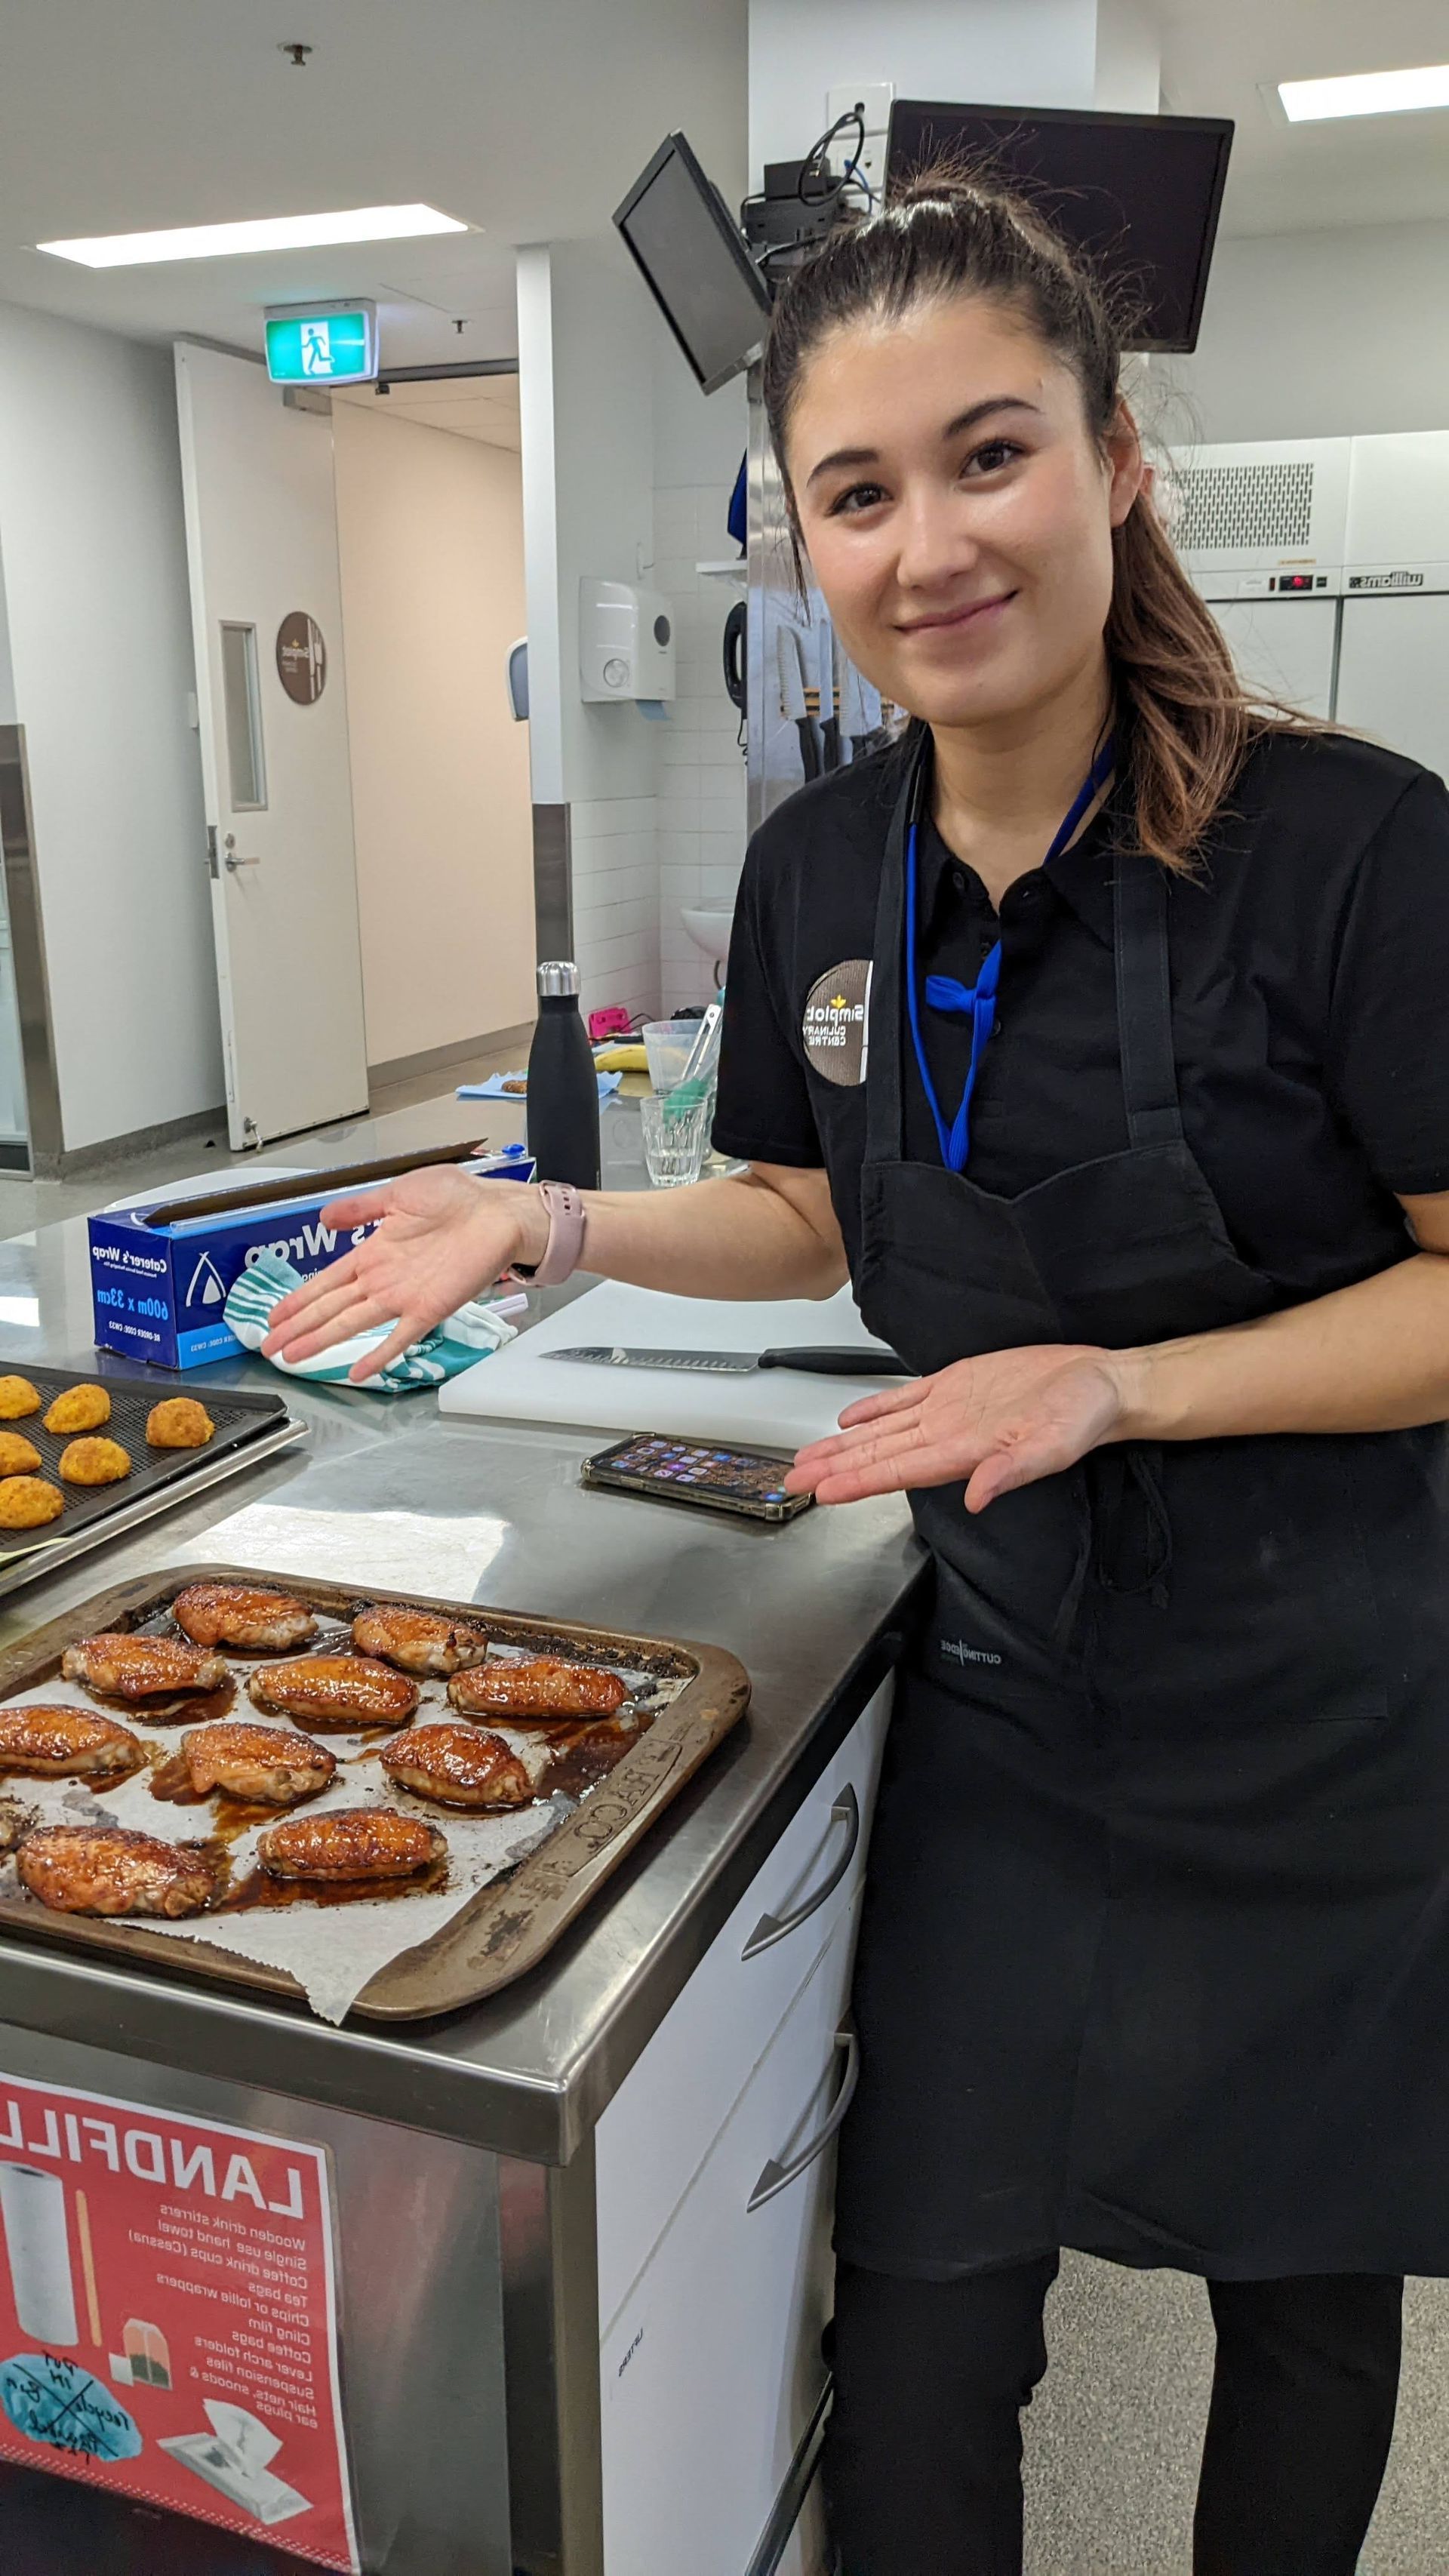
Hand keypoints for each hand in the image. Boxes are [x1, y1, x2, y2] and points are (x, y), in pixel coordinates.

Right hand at [262, 1167, 543, 1381]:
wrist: (498, 1211)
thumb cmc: (458, 1198)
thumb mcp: (398, 1193)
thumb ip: (360, 1208)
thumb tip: (324, 1215)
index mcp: (373, 1252)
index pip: (325, 1282)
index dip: (298, 1299)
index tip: (275, 1316)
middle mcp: (383, 1279)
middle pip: (330, 1308)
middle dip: (298, 1327)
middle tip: (271, 1346)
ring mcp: (404, 1296)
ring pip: (352, 1323)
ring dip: (322, 1341)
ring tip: (294, 1357)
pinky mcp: (429, 1307)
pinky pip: (400, 1337)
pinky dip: (378, 1354)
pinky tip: (356, 1372)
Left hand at [785, 1343, 1133, 1510]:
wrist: (1098, 1383)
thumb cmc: (1082, 1416)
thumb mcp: (1052, 1445)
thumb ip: (1012, 1470)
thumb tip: (978, 1496)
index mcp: (964, 1452)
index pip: (897, 1471)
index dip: (857, 1481)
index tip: (823, 1490)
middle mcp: (947, 1435)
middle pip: (878, 1456)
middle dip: (834, 1469)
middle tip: (793, 1480)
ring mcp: (948, 1411)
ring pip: (883, 1431)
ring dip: (845, 1445)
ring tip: (808, 1456)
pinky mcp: (956, 1385)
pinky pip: (905, 1399)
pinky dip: (875, 1408)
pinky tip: (850, 1418)